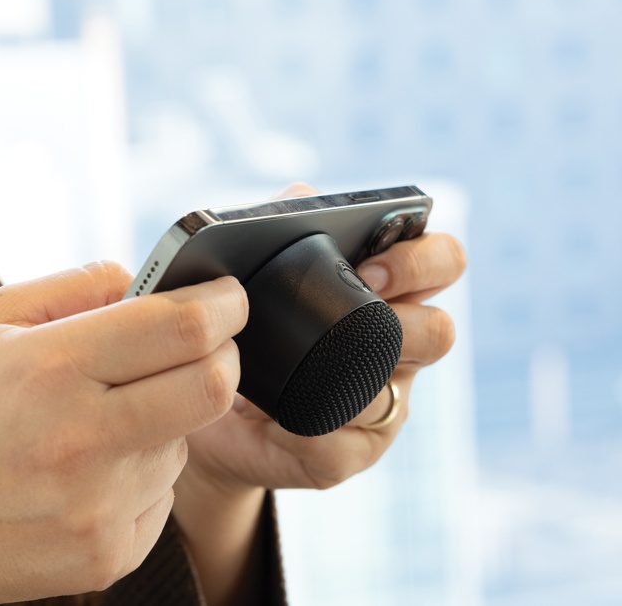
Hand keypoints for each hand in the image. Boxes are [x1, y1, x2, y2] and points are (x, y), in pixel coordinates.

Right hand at [0, 262, 247, 605]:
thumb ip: (69, 288)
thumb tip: (139, 277)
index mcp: (48, 369)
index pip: (180, 326)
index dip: (222, 303)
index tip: (227, 297)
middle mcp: (81, 440)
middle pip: (212, 386)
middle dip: (222, 355)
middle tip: (200, 346)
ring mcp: (99, 507)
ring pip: (186, 442)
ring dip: (168, 418)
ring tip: (104, 420)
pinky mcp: (110, 556)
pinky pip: (163, 495)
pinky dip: (143, 472)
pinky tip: (89, 472)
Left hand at [171, 183, 465, 604]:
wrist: (207, 401)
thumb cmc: (245, 325)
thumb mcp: (259, 270)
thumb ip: (284, 225)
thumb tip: (301, 194)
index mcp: (388, 294)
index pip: (442, 263)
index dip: (424, 260)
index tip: (372, 266)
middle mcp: (397, 349)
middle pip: (441, 331)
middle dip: (406, 319)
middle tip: (359, 302)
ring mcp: (380, 405)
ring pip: (396, 396)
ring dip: (356, 378)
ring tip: (309, 367)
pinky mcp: (347, 454)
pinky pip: (343, 447)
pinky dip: (310, 432)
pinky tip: (278, 420)